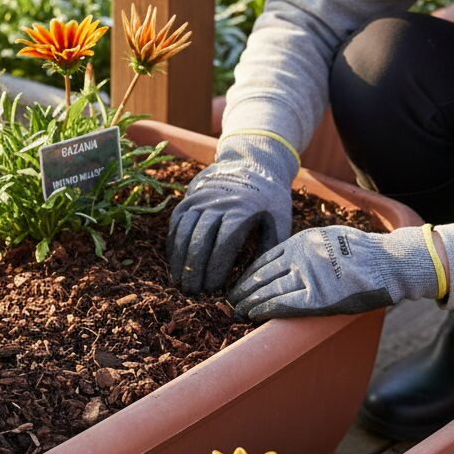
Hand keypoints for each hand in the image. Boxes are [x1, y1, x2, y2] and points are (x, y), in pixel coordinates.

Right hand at [167, 133, 297, 293]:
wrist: (253, 162)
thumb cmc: (270, 198)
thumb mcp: (280, 219)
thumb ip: (270, 247)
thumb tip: (257, 277)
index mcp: (242, 209)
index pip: (223, 243)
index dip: (215, 268)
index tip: (213, 288)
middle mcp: (217, 202)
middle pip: (199, 239)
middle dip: (194, 269)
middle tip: (192, 292)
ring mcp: (200, 198)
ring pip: (183, 231)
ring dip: (179, 258)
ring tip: (179, 281)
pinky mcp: (189, 197)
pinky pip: (176, 221)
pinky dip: (173, 243)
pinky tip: (174, 261)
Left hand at [229, 224, 444, 321]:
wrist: (391, 263)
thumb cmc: (364, 253)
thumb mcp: (330, 237)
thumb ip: (307, 248)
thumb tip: (290, 261)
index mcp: (302, 241)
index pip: (265, 258)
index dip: (249, 273)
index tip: (238, 283)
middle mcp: (301, 256)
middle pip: (262, 274)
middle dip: (244, 288)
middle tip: (229, 300)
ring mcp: (309, 276)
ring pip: (268, 289)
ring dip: (250, 301)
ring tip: (237, 310)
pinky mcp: (318, 297)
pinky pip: (284, 303)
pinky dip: (265, 309)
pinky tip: (254, 314)